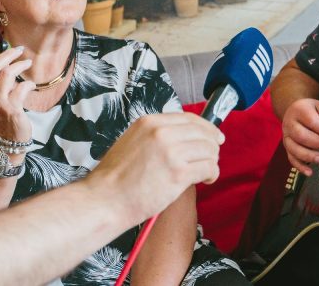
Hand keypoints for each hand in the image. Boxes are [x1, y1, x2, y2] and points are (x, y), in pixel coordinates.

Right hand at [0, 33, 35, 141]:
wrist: (8, 137)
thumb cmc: (4, 112)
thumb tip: (4, 54)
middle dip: (8, 54)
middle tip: (20, 49)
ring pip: (7, 74)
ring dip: (20, 65)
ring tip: (28, 63)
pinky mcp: (11, 108)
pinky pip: (21, 87)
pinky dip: (28, 83)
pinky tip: (30, 85)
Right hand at [90, 113, 223, 223]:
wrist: (104, 200)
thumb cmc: (115, 178)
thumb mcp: (132, 142)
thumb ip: (156, 136)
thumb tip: (183, 139)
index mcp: (150, 123)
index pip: (189, 118)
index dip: (206, 128)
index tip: (214, 136)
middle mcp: (162, 133)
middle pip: (203, 133)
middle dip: (212, 145)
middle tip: (212, 157)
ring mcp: (171, 152)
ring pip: (209, 150)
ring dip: (212, 161)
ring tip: (206, 172)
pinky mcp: (178, 173)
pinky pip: (208, 167)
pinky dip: (211, 174)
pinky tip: (206, 180)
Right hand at [281, 98, 318, 175]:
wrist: (294, 111)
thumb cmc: (312, 110)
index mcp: (299, 109)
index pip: (311, 121)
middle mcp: (289, 123)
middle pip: (300, 136)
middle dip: (316, 143)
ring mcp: (286, 136)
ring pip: (294, 149)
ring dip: (309, 156)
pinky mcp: (286, 147)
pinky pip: (291, 158)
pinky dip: (300, 167)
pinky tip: (310, 172)